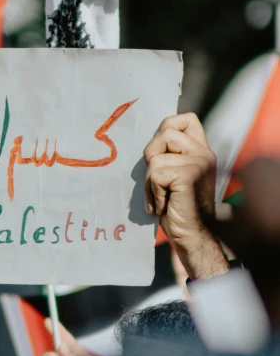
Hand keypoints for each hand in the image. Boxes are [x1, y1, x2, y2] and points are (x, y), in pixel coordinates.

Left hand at [144, 113, 228, 279]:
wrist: (192, 236)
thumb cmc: (178, 208)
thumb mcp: (173, 175)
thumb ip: (168, 155)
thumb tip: (150, 139)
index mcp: (201, 151)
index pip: (186, 119)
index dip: (167, 127)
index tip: (160, 153)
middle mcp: (204, 154)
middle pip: (164, 132)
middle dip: (151, 156)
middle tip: (158, 182)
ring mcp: (199, 163)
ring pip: (155, 158)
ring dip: (150, 182)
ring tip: (161, 198)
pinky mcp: (190, 175)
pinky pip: (156, 175)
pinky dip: (153, 193)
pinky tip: (163, 205)